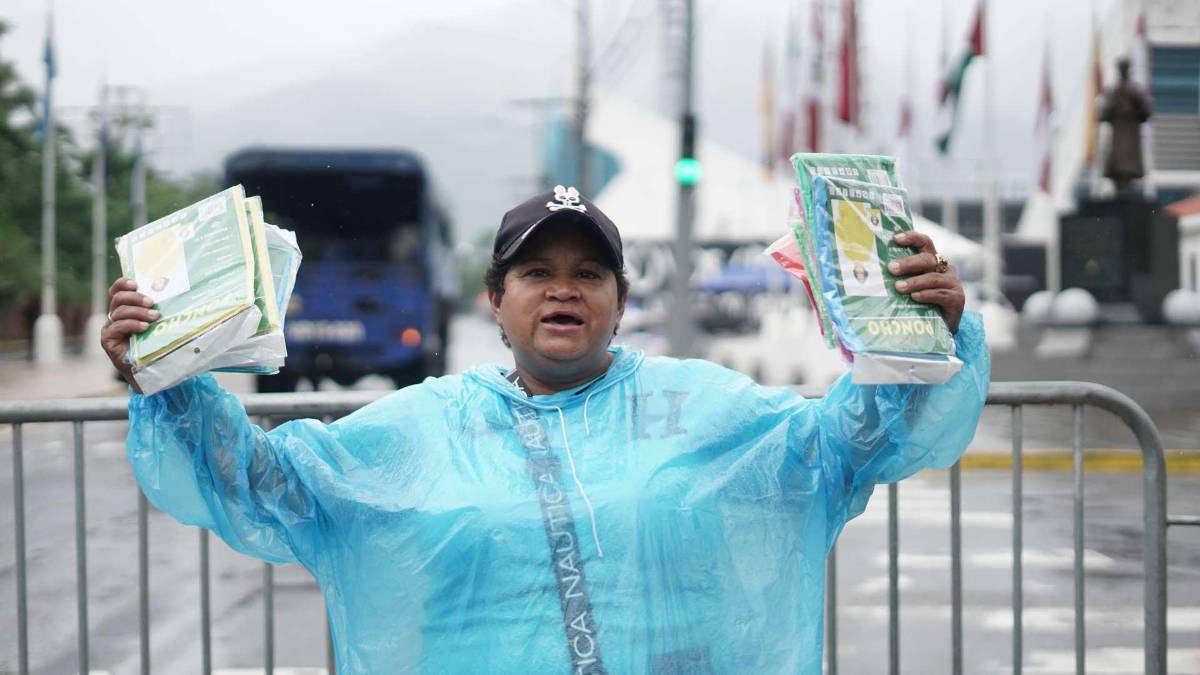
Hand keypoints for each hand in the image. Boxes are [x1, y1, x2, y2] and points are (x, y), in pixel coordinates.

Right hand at [100, 277, 158, 392]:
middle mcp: (115, 317)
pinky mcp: (108, 341)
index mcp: (125, 310)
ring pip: (119, 312)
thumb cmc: (157, 346)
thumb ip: (160, 311)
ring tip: (154, 317)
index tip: (136, 283)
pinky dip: (131, 324)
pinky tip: (144, 327)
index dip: (123, 284)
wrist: (150, 372)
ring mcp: (110, 329)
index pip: (118, 291)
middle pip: (118, 299)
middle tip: (152, 302)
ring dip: (138, 312)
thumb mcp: (160, 325)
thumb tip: (181, 294)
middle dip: (135, 297)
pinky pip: (117, 327)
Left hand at [887, 231, 964, 333]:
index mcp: (932, 262)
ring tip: (899, 287)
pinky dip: (926, 295)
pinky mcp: (957, 298)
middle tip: (891, 269)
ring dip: (914, 282)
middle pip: (927, 259)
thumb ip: (899, 278)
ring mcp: (952, 283)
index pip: (925, 243)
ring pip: (932, 278)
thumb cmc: (919, 305)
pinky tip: (915, 297)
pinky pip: (941, 294)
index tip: (896, 239)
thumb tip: (871, 273)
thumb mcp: (908, 289)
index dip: (912, 238)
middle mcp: (945, 269)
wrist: (937, 329)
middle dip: (908, 263)